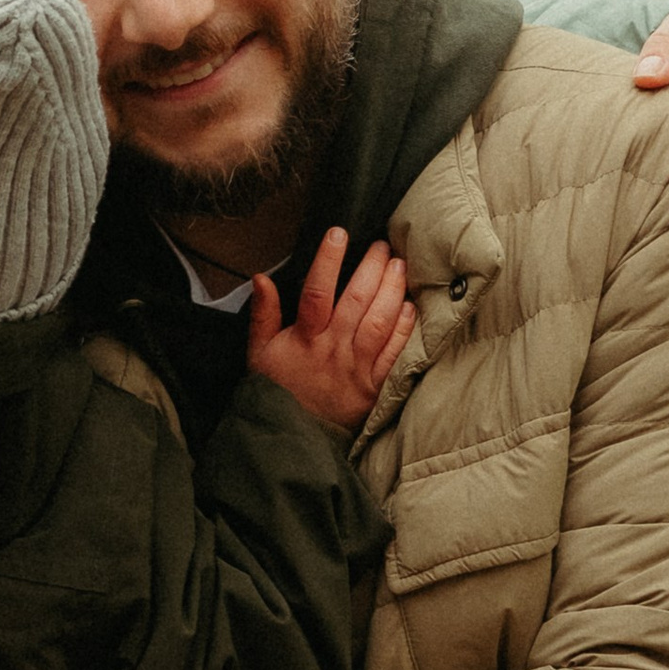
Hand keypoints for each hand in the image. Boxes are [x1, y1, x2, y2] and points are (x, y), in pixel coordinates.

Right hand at [247, 227, 414, 427]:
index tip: (338, 233)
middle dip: (372, 267)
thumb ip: (262, 314)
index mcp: (305, 338)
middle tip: (381, 245)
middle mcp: (333, 349)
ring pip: (380, 321)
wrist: (293, 436)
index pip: (317, 291)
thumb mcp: (259, 352)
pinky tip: (409, 305)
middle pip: (357, 300)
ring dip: (392, 289)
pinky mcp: (375, 385)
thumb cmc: (278, 390)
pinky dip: (404, 327)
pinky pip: (395, 352)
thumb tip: (260, 277)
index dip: (328, 260)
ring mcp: (357, 367)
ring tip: (398, 265)